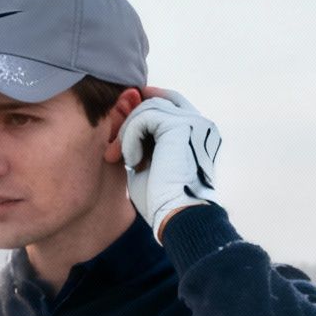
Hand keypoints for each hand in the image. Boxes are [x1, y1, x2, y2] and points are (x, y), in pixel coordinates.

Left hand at [121, 87, 220, 242]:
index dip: (142, 109)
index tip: (120, 130)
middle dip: (131, 119)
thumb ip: (147, 138)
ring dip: (127, 133)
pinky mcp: (180, 125)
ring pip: (147, 108)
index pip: (169, 103)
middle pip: (157, 100)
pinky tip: (132, 160)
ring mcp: (193, 122)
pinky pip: (144, 117)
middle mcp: (201, 124)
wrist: (178, 215)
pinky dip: (131, 137)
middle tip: (115, 150)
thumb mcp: (153, 160)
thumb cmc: (164, 198)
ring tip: (121, 159)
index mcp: (199, 133)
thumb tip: (126, 119)